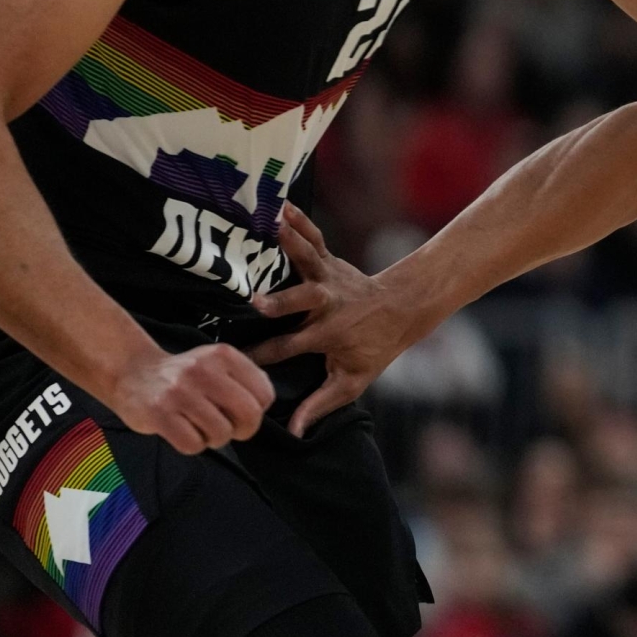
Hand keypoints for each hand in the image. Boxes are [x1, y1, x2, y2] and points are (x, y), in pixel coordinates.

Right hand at [107, 342, 272, 454]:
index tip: (241, 412)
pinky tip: (183, 431)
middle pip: (249, 415)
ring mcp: (180, 391)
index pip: (265, 394)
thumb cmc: (184, 376)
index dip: (258, 411)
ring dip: (214, 439)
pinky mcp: (158, 413)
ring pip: (221, 433)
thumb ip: (245, 380)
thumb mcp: (218, 364)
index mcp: (224, 355)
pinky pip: (193, 444)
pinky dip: (192, 445)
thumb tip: (263, 405)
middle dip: (244, 430)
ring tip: (200, 426)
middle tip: (229, 428)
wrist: (133, 373)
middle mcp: (203, 370)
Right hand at [246, 204, 412, 436]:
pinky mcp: (330, 261)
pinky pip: (314, 239)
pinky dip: (300, 222)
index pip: (288, 349)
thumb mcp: (353, 380)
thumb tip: (295, 431)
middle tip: (256, 303)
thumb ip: (322, 403)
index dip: (262, 356)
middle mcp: (326, 304)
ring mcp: (328, 279)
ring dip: (290, 245)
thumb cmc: (375, 347)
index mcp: (326, 335)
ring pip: (308, 261)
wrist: (402, 308)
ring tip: (270, 226)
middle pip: (301, 303)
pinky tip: (282, 205)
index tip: (234, 362)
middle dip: (281, 304)